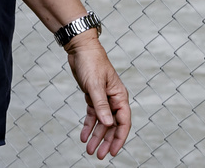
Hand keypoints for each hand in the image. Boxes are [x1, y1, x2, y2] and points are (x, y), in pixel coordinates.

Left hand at [65, 33, 130, 158]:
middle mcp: (114, 99)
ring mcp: (103, 99)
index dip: (119, 138)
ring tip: (89, 150)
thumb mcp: (95, 86)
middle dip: (107, 141)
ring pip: (102, 123)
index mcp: (119, 96)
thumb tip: (109, 124)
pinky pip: (93, 116)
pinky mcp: (93, 97)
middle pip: (113, 125)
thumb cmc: (91, 62)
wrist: (80, 49)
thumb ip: (101, 106)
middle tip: (99, 155)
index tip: (113, 152)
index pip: (123, 121)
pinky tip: (84, 136)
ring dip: (97, 136)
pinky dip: (89, 126)